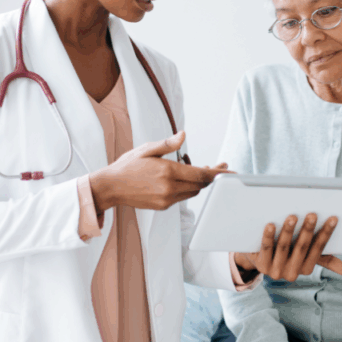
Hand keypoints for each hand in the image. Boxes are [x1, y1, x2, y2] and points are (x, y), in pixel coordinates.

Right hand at [89, 131, 228, 211]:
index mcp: (167, 172)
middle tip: (218, 166)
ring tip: (200, 169)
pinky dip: (187, 188)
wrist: (111, 187)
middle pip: (200, 185)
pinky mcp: (163, 206)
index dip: (218, 173)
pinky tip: (183, 179)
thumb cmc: (127, 166)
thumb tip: (183, 136)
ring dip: (199, 182)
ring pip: (192, 192)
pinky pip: (182, 197)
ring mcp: (166, 199)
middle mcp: (169, 188)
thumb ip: (167, 144)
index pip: (201, 175)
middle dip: (211, 176)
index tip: (230, 171)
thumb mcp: (147, 149)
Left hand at [235, 213, 341, 280]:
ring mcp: (275, 270)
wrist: (258, 259)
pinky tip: (270, 224)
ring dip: (288, 232)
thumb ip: (325, 261)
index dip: (326, 234)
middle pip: (302, 248)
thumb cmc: (288, 253)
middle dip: (308, 230)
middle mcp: (291, 273)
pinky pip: (266, 248)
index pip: (318, 249)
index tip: (333, 218)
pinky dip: (268, 236)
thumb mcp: (306, 256)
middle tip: (312, 214)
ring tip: (292, 216)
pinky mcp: (260, 264)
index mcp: (306, 269)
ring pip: (283, 248)